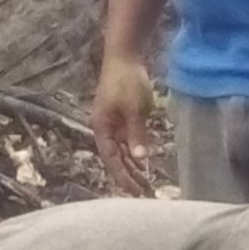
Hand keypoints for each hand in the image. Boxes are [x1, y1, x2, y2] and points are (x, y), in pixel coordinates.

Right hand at [91, 47, 160, 194]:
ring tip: (146, 184)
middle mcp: (104, 128)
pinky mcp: (121, 117)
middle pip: (115, 159)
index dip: (122, 176)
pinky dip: (134, 153)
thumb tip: (139, 158)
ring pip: (121, 151)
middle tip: (144, 193)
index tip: (134, 192)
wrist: (123, 56)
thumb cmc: (127, 80)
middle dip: (128, 176)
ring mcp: (112, 123)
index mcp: (102, 127)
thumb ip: (137, 134)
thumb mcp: (135, 109)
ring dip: (132, 167)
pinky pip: (126, 141)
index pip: (110, 159)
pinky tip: (143, 164)